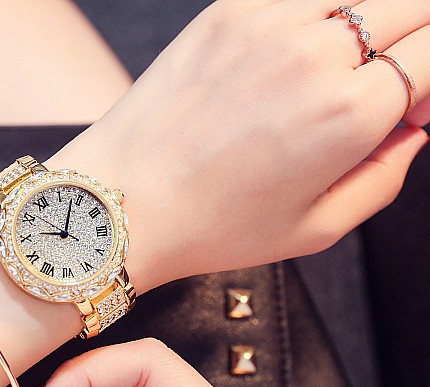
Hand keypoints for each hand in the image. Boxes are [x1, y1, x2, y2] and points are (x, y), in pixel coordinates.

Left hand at [46, 0, 429, 292]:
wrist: (121, 200)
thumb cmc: (211, 226)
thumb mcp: (317, 228)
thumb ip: (387, 174)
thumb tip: (413, 127)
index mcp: (348, 113)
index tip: (409, 108)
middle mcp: (313, 53)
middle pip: (411, 9)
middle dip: (415, 44)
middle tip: (380, 91)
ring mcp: (266, 22)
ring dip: (369, 24)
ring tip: (337, 72)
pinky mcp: (227, 10)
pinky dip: (317, 15)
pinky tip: (292, 57)